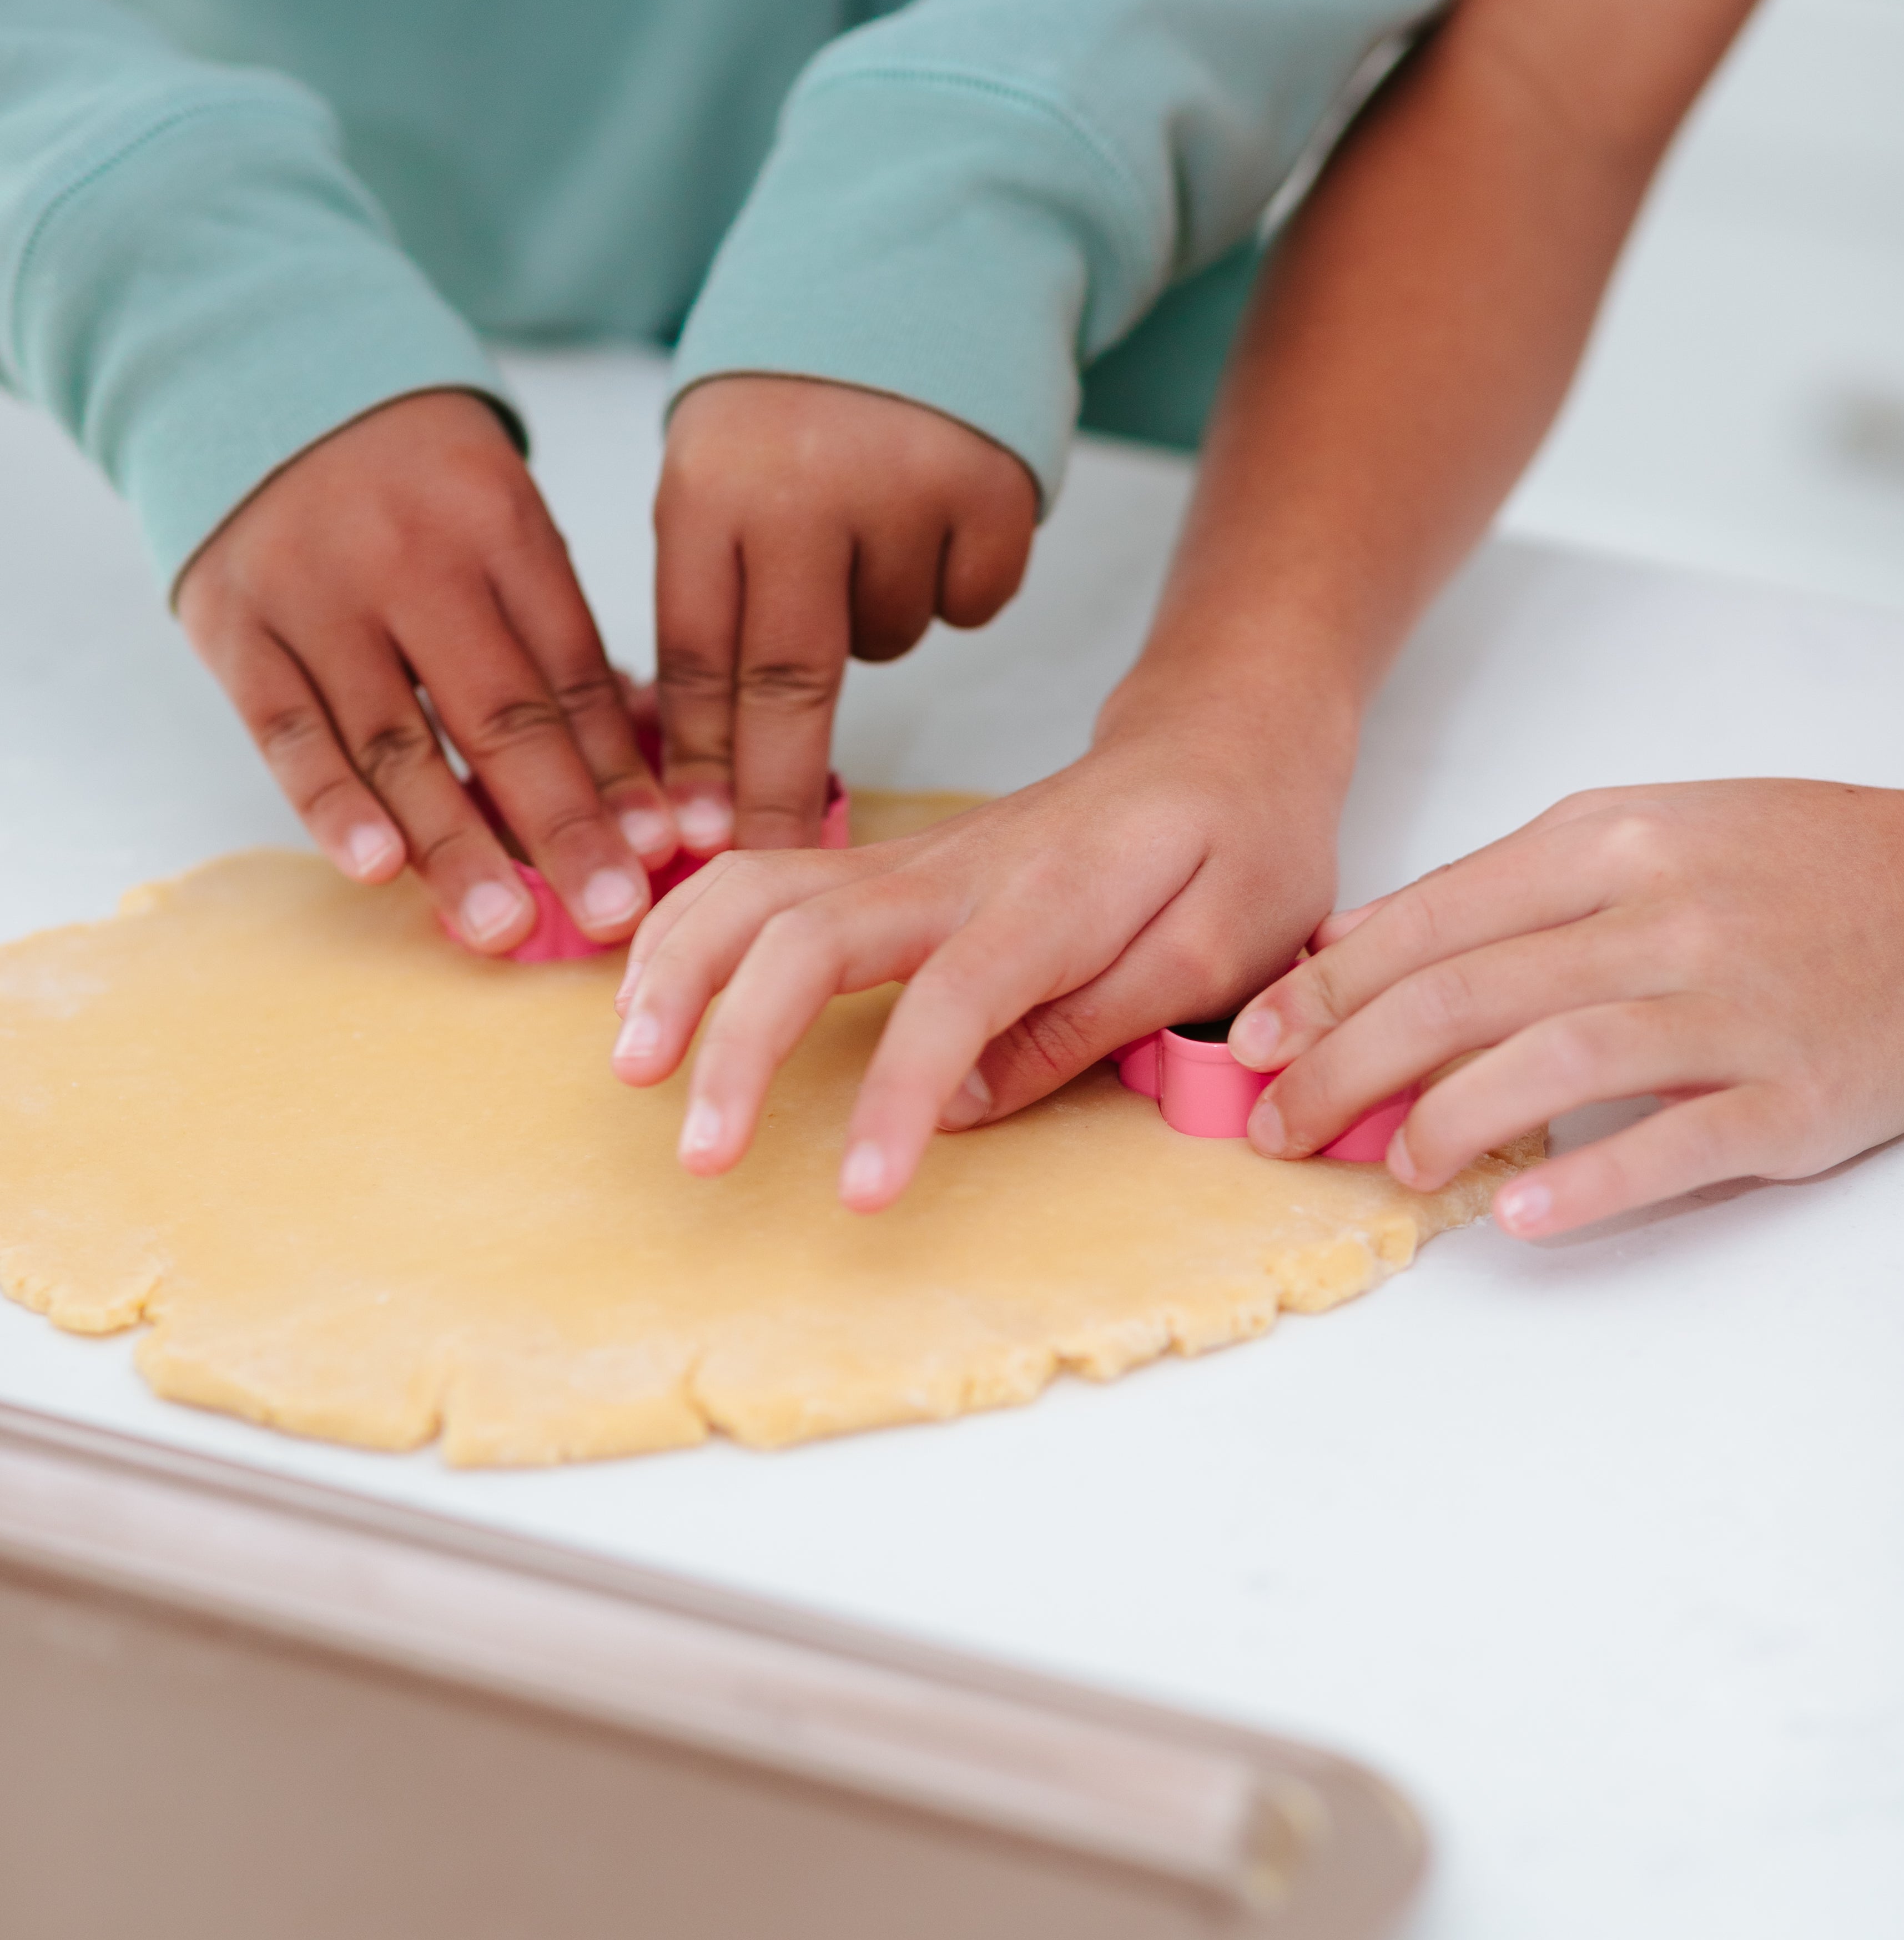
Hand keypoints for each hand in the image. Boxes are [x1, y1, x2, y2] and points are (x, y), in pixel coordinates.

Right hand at [177, 390, 677, 950]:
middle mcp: (410, 560)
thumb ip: (556, 636)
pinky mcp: (237, 631)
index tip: (669, 849)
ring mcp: (316, 597)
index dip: (621, 768)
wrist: (262, 380)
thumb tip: (638, 773)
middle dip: (564, 822)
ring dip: (454, 842)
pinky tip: (380, 869)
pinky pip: (289, 733)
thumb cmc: (414, 484)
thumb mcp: (500, 520)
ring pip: (396, 740)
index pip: (571, 670)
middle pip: (500, 713)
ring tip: (505, 926)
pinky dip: (333, 806)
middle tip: (615, 912)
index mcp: (498, 525)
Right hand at [608, 711, 1344, 1209]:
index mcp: (1051, 902)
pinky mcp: (886, 865)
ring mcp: (910, 858)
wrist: (1220, 744)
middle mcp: (956, 871)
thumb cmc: (1236, 851)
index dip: (898, 1099)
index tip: (858, 1195)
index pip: (951, 1001)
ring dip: (683, 971)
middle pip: (809, 935)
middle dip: (737, 1043)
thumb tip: (957, 1103)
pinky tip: (649, 996)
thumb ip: (1090, 1023)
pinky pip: (760, 882)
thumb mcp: (1218, 949)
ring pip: (758, 889)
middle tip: (698, 1155)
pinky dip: (690, 932)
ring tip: (632, 1067)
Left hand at [654, 376, 1034, 855]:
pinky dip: (954, 580)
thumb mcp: (718, 471)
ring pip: (889, 639)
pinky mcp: (992, 493)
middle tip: (775, 852)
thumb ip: (712, 596)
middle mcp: (803, 492)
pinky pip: (970, 602)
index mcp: (711, 488)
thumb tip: (703, 768)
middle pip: (789, 683)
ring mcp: (903, 492)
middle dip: (777, 784)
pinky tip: (932, 511)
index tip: (699, 846)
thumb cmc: (794, 398)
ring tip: (866, 528)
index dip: (701, 762)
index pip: (699, 656)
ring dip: (875, 619)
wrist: (911, 261)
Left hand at [1225, 780, 1903, 1237]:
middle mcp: (1664, 914)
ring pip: (1552, 1062)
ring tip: (1387, 1167)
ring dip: (1444, 1123)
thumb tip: (1358, 943)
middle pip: (1462, 993)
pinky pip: (1676, 1143)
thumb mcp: (1645, 831)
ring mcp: (1733, 1007)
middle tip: (1276, 1127)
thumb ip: (1505, 888)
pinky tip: (1518, 1214)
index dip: (1321, 989)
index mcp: (1614, 841)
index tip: (1249, 1043)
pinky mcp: (1796, 1097)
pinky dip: (1588, 1180)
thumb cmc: (1800, 868)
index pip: (1430, 920)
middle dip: (1342, 1067)